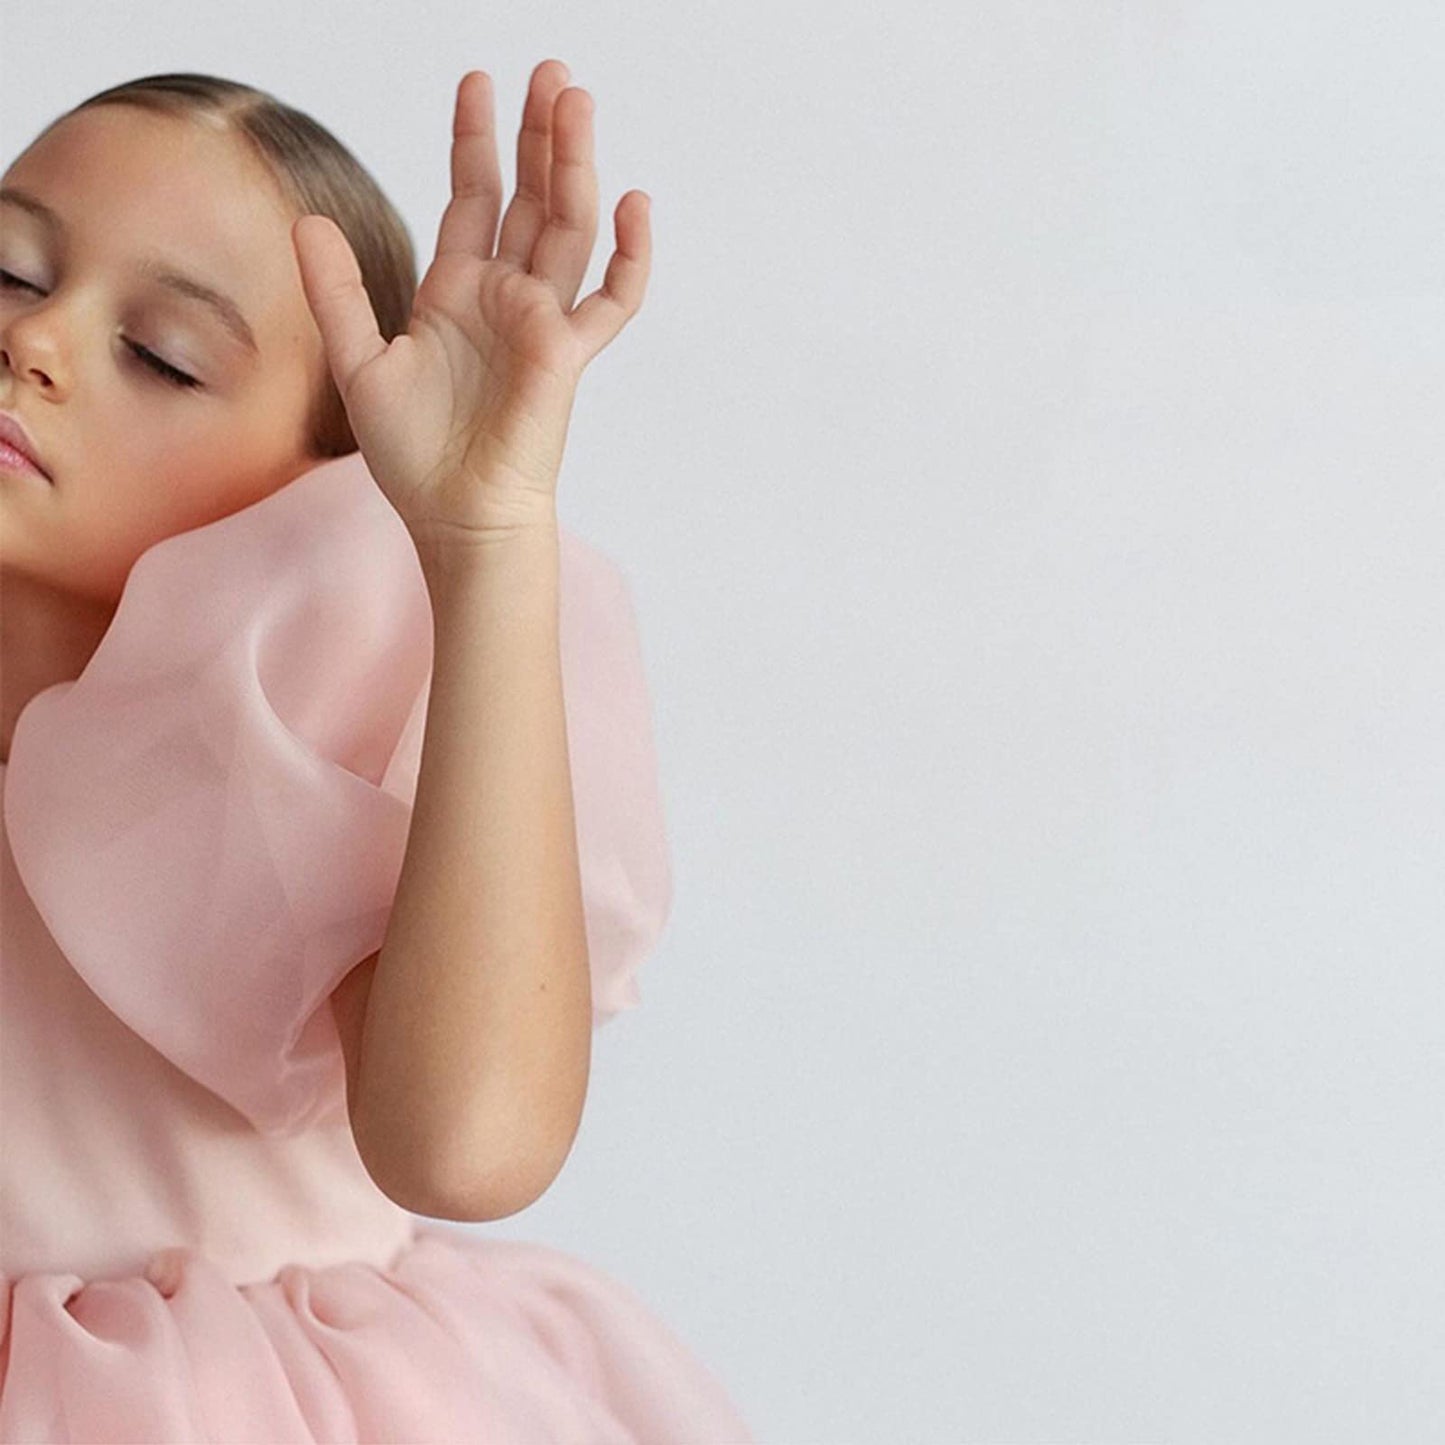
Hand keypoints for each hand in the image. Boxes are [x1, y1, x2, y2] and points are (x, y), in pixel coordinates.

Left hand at [291, 60, 650, 548]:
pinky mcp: (566, 355)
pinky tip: (634, 205)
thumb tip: (307, 221)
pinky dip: (629, 258)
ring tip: (575, 102)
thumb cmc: (414, 456)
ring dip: (574, 166)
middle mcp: (504, 296)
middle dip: (538, 134)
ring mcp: (540, 322)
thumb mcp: (360, 363)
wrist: (456, 517)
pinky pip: (611, 301)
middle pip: (530, 197)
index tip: (477, 82)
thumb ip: (337, 292)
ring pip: (568, 227)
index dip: (475, 140)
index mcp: (456, 291)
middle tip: (548, 71)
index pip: (473, 196)